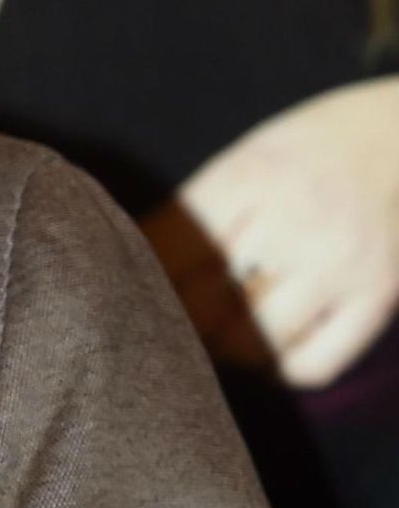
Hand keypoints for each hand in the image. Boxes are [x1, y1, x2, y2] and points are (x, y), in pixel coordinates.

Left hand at [144, 76, 398, 388]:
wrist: (395, 137)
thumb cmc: (300, 152)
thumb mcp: (241, 159)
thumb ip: (196, 209)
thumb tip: (139, 262)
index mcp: (249, 177)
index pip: (174, 245)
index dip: (147, 276)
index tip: (135, 286)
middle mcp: (295, 222)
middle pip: (209, 296)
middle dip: (179, 314)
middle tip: (168, 319)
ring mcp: (339, 264)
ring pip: (256, 338)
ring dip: (223, 346)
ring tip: (213, 337)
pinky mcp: (375, 298)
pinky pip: (314, 363)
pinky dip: (278, 370)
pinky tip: (264, 354)